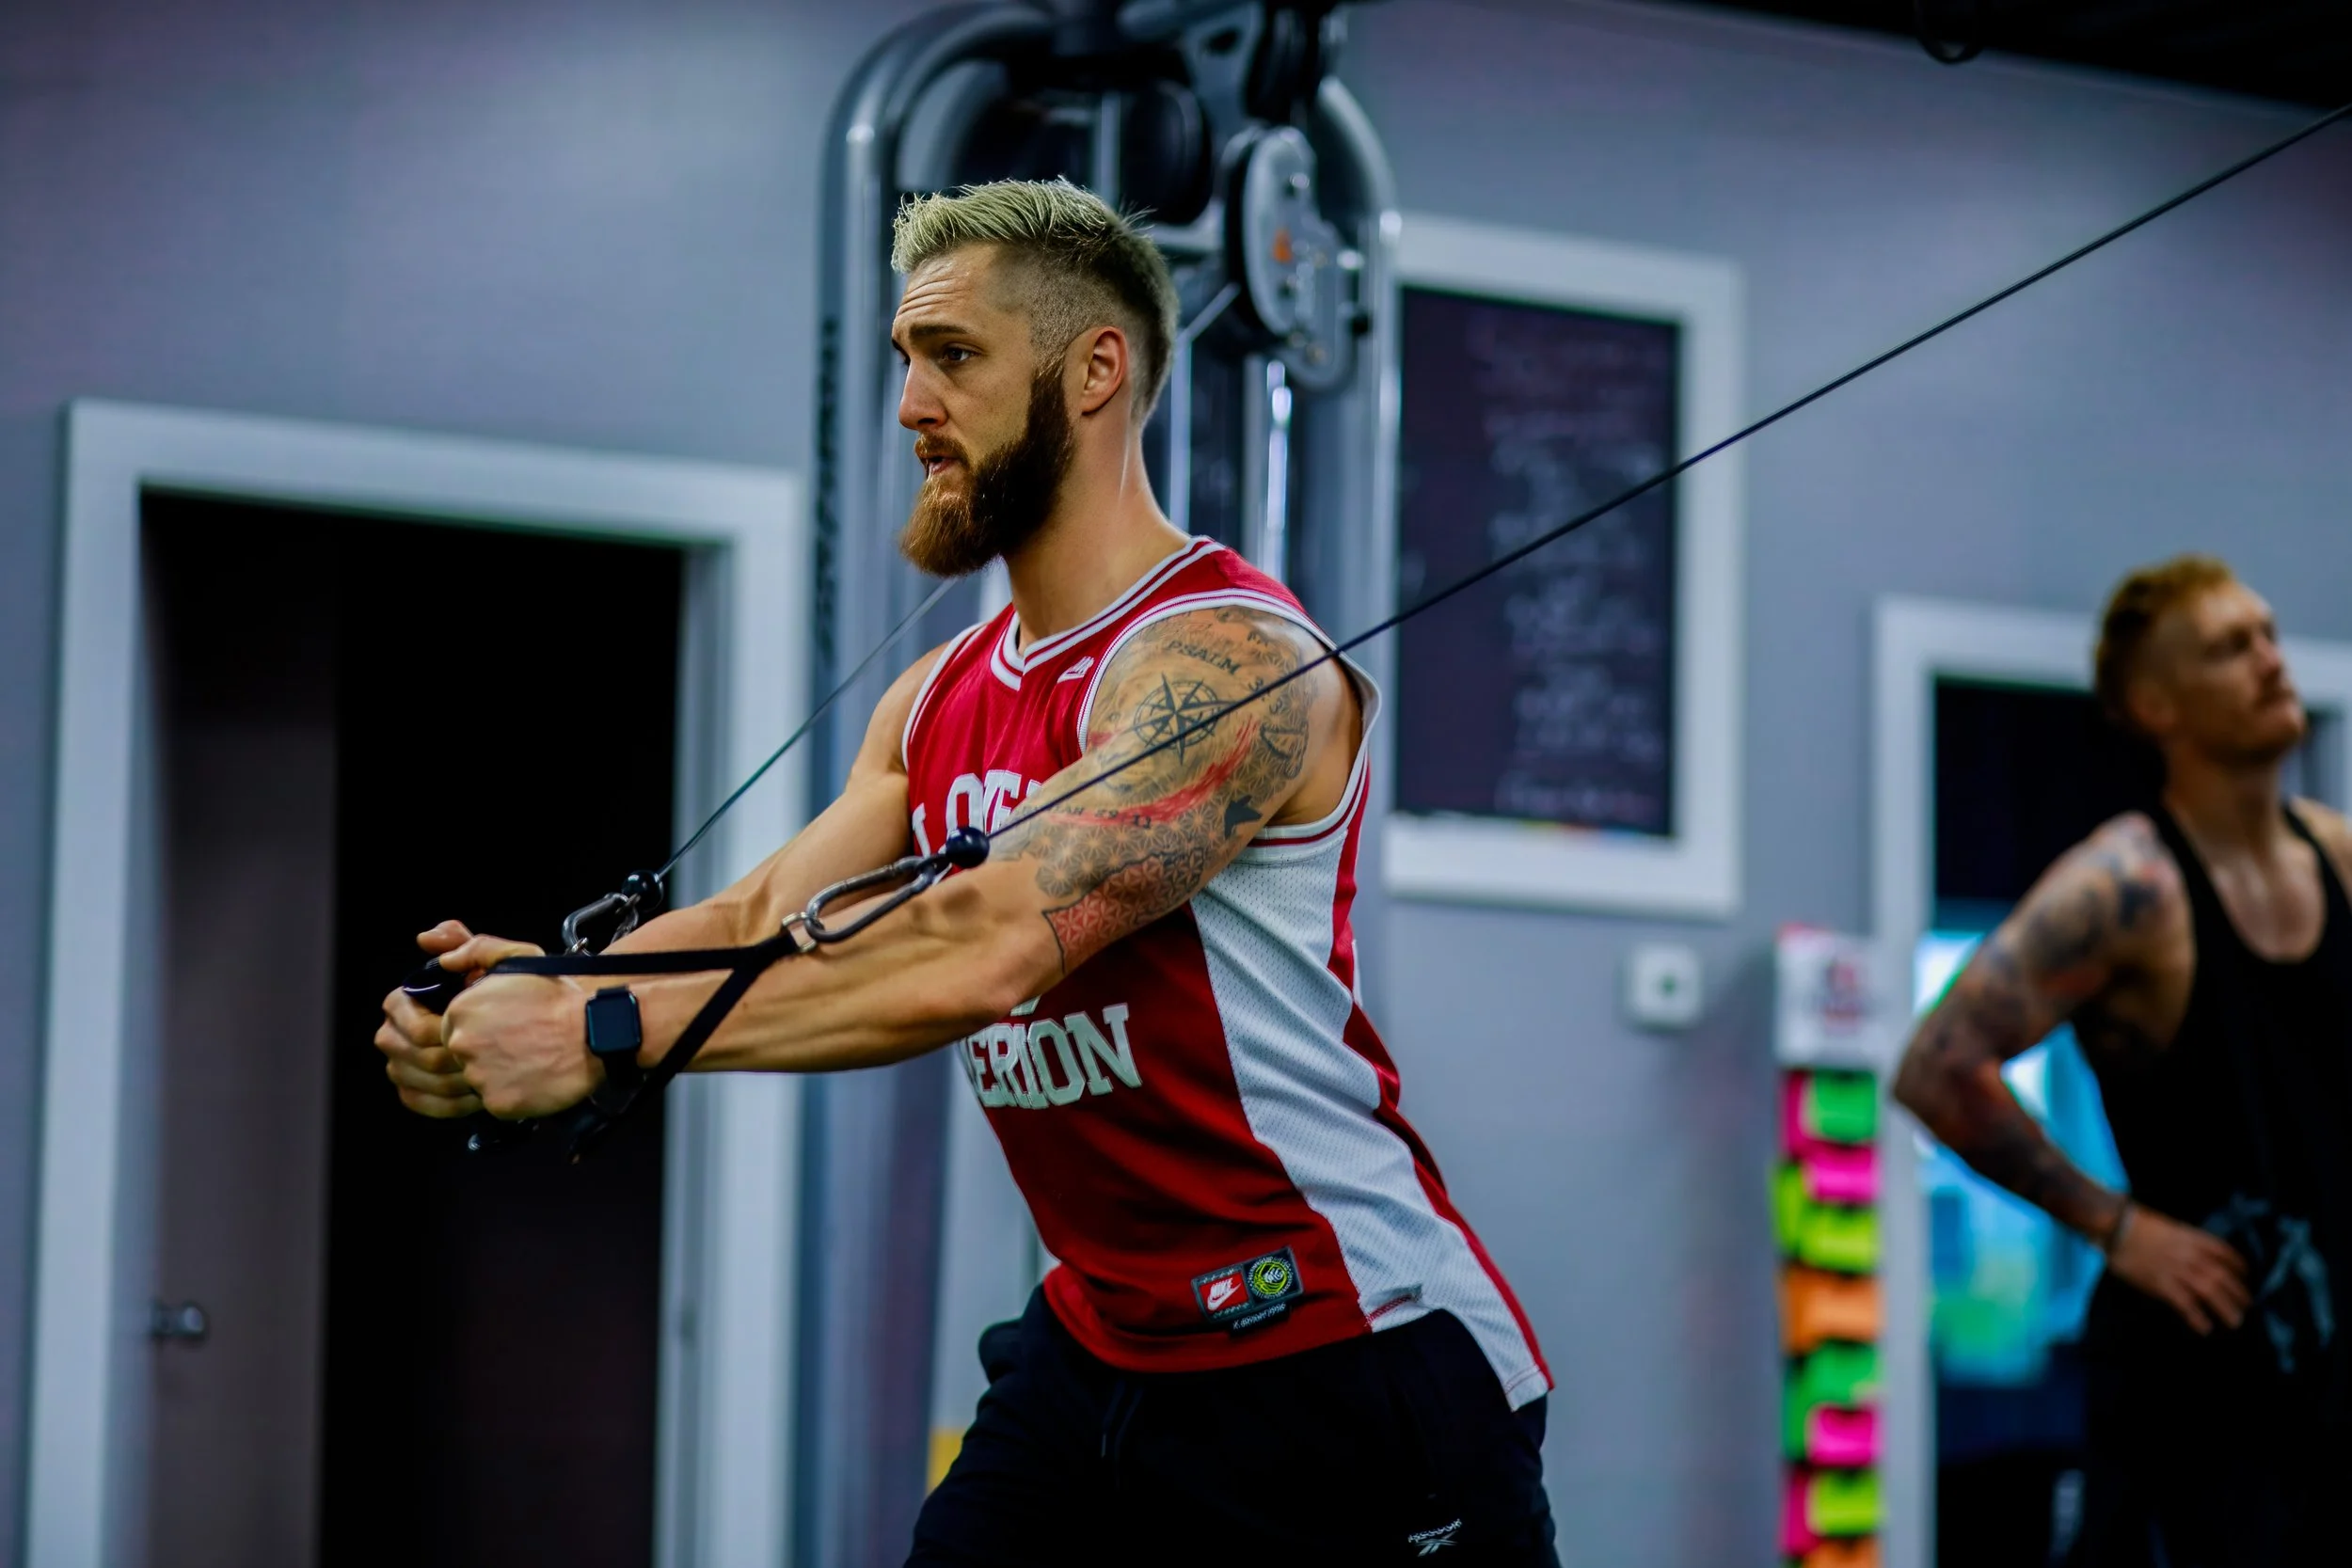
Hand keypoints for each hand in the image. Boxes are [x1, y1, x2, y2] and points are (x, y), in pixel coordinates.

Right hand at [375, 920, 488, 1118]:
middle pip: (418, 1058)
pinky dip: (452, 1104)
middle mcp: (390, 1034)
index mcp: (400, 1002)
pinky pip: (424, 1103)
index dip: (450, 1035)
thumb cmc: (498, 990)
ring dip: (459, 1083)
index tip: (481, 1032)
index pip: (418, 1029)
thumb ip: (462, 942)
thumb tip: (425, 938)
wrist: (511, 1027)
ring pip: (422, 1082)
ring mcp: (397, 1064)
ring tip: (491, 1075)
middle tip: (492, 1058)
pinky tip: (479, 1095)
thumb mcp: (490, 959)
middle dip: (457, 1061)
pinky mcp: (409, 1090)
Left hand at [437, 929, 601, 1120]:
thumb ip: (475, 950)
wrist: (595, 1031)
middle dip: (487, 1052)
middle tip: (519, 1044)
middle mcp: (462, 1044)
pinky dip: (513, 1094)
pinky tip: (534, 1077)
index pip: (454, 1029)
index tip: (506, 1027)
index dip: (480, 1029)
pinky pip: (496, 1102)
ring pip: (478, 1080)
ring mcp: (479, 1076)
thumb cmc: (559, 997)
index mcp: (462, 1010)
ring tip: (530, 1059)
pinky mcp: (497, 1103)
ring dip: (499, 1074)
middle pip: (463, 1056)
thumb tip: (445, 962)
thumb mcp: (519, 957)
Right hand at [2105, 1203, 2250, 1335]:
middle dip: (2238, 1294)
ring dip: (2225, 1308)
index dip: (2239, 1266)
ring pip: (2209, 1291)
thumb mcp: (2173, 1228)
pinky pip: (2185, 1303)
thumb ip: (2190, 1242)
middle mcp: (2191, 1255)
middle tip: (2247, 1307)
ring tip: (2235, 1322)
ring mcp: (2177, 1270)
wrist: (2116, 1226)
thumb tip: (2203, 1258)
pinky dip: (2197, 1317)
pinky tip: (2205, 1327)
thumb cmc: (2141, 1225)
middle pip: (2222, 1277)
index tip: (2245, 1277)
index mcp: (2194, 1239)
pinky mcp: (2161, 1283)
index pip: (2225, 1253)